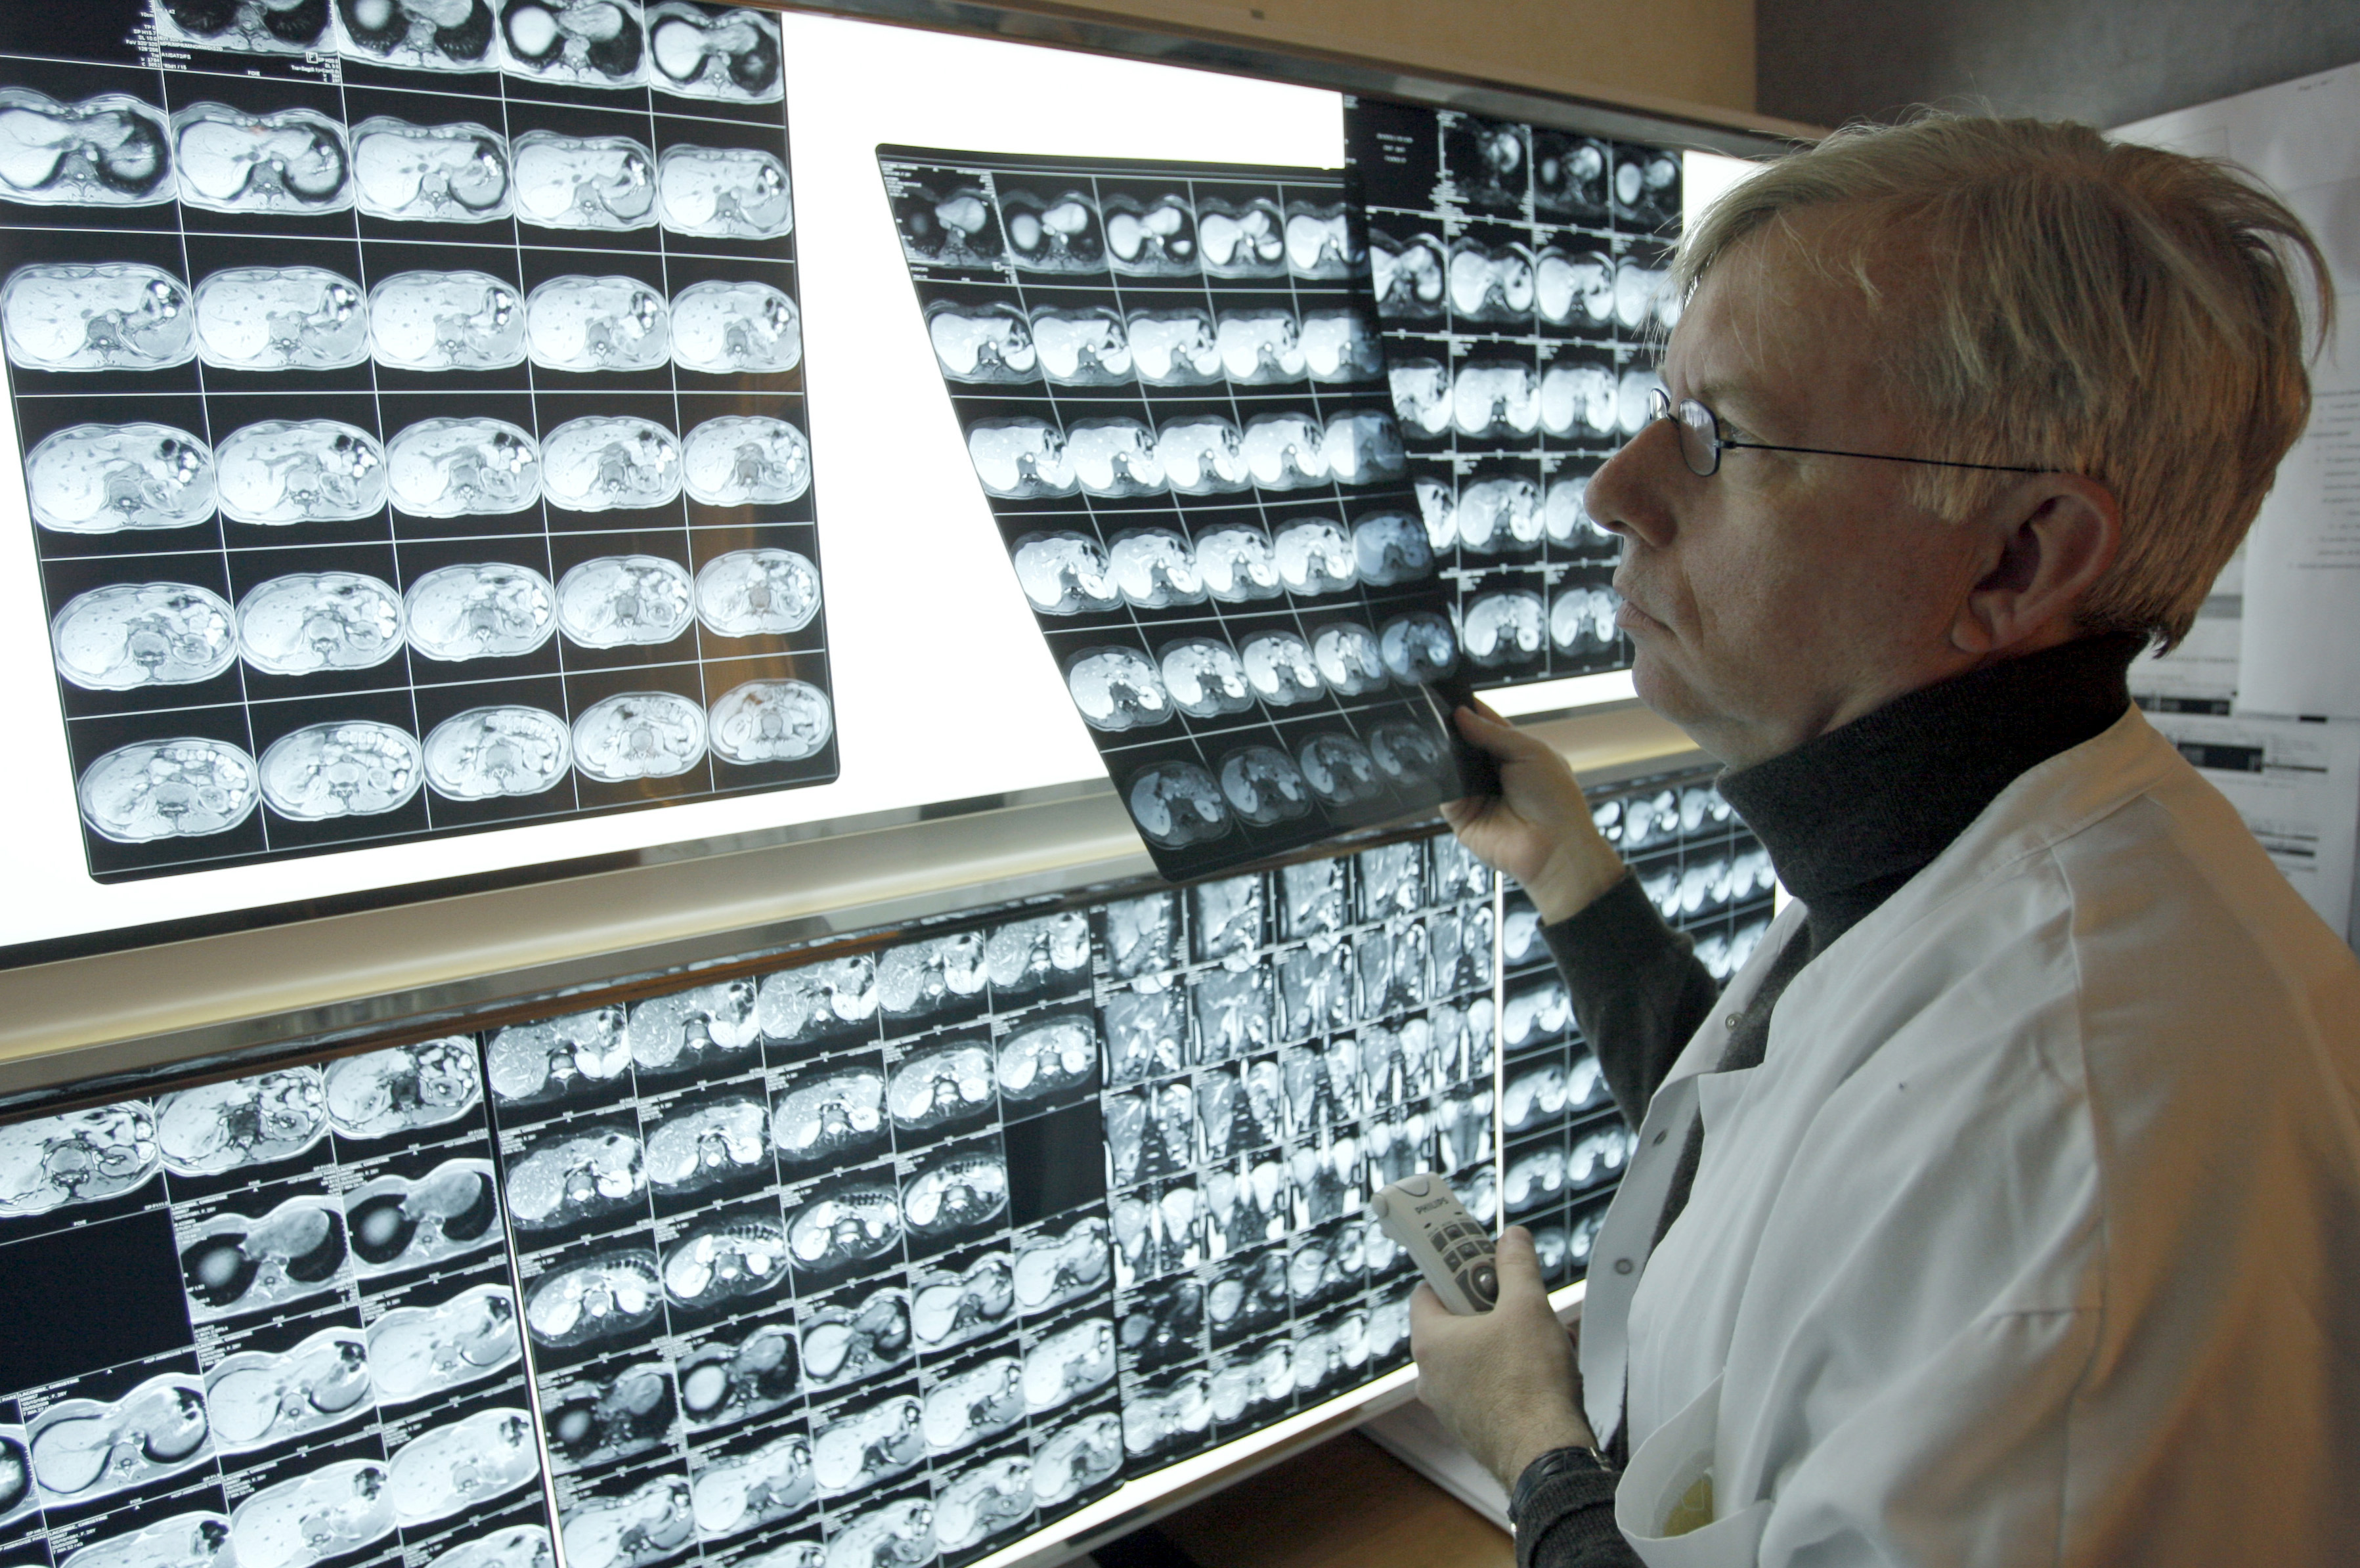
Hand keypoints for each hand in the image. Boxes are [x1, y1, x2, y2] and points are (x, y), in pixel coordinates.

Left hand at [1409, 1227, 1596, 1491]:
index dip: (1455, 1271)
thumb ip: (1517, 1265)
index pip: (1427, 1289)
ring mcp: (1450, 1406)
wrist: (1546, 1455)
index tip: (1483, 1265)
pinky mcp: (1473, 1428)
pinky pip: (1486, 1387)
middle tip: (1521, 1303)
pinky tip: (1542, 1374)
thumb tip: (1512, 1238)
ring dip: (1505, 1342)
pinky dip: (1509, 1375)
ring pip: (1474, 1357)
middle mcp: (1430, 1375)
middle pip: (1455, 1323)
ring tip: (1541, 1340)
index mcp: (1430, 1341)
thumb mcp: (1528, 1306)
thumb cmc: (1530, 1382)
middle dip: (1491, 1308)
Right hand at [1439, 703, 1625, 922]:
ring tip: (1437, 739)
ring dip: (1444, 754)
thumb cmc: (1556, 800)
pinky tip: (1440, 769)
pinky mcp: (1461, 816)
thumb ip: (1494, 732)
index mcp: (1513, 752)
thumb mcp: (1531, 751)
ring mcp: (1475, 793)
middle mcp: (1492, 772)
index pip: (1484, 724)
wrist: (1554, 847)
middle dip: (1451, 731)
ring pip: (1449, 766)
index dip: (1468, 710)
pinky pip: (1442, 792)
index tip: (1449, 697)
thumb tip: (1462, 714)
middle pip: (1462, 743)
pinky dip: (1439, 780)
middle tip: (1436, 715)